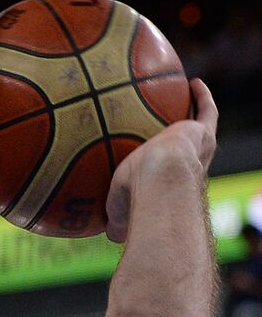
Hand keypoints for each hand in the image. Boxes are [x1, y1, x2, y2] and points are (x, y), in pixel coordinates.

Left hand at [104, 78, 217, 243]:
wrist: (159, 183)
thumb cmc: (137, 201)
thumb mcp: (119, 212)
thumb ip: (117, 219)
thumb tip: (109, 235)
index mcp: (172, 188)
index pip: (171, 180)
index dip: (169, 172)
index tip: (164, 166)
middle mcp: (191, 168)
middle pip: (189, 154)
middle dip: (184, 145)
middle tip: (175, 132)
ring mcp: (197, 150)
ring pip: (200, 129)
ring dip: (196, 115)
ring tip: (188, 99)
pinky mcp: (201, 132)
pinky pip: (206, 110)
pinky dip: (202, 96)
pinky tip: (193, 82)